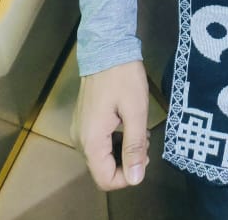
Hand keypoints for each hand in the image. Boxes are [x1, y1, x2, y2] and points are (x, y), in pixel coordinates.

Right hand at [71, 59, 149, 190]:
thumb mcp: (136, 110)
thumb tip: (135, 178)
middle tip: (146, 142)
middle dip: (127, 162)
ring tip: (141, 132)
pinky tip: (130, 125)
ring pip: (102, 156)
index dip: (127, 177)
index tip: (145, 158)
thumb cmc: (123, 77)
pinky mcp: (84, 121)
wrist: (106, 47)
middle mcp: (80, 140)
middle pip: (103, 169)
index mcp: (91, 140)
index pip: (105, 179)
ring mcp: (80, 129)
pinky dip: (116, 140)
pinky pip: (99, 142)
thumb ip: (135, 145)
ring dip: (123, 151)